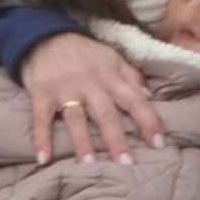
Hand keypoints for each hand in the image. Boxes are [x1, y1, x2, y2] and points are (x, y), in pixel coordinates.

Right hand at [21, 31, 165, 161]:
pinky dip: (41, 138)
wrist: (44, 35)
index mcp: (111, 76)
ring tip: (89, 164)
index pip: (135, 100)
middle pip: (106, 113)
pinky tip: (42, 159)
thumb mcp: (112, 57)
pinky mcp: (41, 94)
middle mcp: (90, 84)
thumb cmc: (84, 53)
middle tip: (127, 163)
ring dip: (82, 141)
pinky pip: (41, 118)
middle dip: (116, 139)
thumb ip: (131, 77)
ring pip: (76, 118)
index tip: (159, 143)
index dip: (148, 120)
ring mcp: (64, 90)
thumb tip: (150, 97)